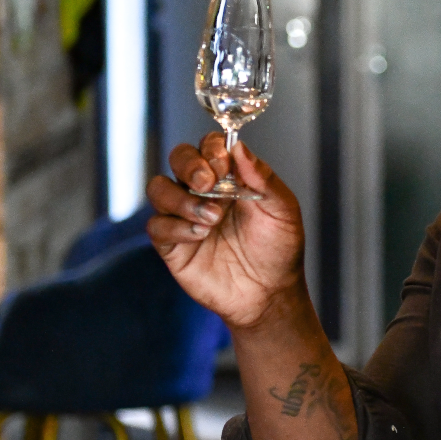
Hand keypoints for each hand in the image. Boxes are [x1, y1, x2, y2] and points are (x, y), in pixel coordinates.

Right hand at [146, 134, 306, 329]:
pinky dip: (176, 227)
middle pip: (178, 158)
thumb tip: (240, 148)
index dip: (211, 149)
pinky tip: (200, 236)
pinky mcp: (172, 245)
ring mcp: (184, 216)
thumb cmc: (278, 249)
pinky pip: (157, 226)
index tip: (223, 164)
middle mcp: (203, 192)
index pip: (208, 146)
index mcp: (230, 177)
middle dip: (189, 165)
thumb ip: (263, 178)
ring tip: (212, 218)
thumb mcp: (283, 211)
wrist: (271, 293)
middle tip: (208, 184)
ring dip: (182, 199)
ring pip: (159, 189)